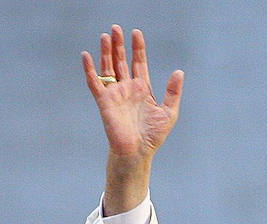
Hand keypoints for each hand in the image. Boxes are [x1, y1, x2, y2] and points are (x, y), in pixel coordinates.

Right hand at [81, 26, 183, 213]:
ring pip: (108, 68)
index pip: (139, 63)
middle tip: (116, 28)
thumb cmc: (153, 136)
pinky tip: (87, 56)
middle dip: (119, 45)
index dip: (138, 48)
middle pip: (121, 61)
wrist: (138, 152)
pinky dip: (90, 70)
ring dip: (106, 52)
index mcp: (142, 89)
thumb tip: (179, 72)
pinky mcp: (104, 101)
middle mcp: (127, 88)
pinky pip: (95, 82)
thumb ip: (173, 92)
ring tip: (106, 36)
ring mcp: (115, 94)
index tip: (136, 33)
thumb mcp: (169, 112)